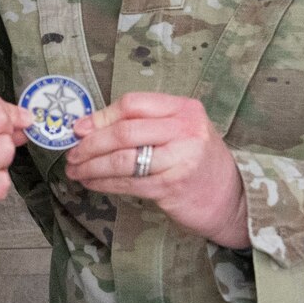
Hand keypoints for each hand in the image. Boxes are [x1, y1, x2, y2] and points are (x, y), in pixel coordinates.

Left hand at [64, 92, 250, 248]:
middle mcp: (185, 129)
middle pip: (124, 131)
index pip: (134, 104)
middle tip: (72, 153)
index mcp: (185, 109)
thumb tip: (89, 126)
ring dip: (92, 165)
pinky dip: (104, 183)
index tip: (79, 129)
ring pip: (122, 158)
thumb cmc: (198, 162)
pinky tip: (92, 183)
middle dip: (91, 143)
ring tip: (75, 170)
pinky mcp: (172, 186)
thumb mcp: (180, 132)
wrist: (231, 198)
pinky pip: (129, 182)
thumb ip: (144, 124)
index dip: (101, 116)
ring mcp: (180, 158)